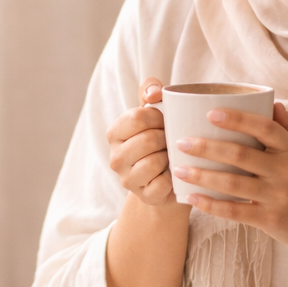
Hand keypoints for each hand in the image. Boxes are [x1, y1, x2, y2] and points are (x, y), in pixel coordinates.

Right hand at [106, 78, 182, 209]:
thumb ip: (150, 90)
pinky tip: (173, 174)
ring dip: (170, 158)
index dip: (158, 117)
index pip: (138, 117)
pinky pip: (163, 184)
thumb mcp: (154, 112)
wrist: (170, 178)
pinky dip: (173, 178)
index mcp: (114, 133)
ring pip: (154, 162)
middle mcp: (115, 158)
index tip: (164, 122)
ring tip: (171, 157)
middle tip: (171, 141)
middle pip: (148, 140)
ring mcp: (128, 180)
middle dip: (166, 138)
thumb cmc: (162, 139)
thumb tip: (154, 93)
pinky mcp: (144, 197)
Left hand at [173, 102, 287, 286]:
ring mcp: (277, 196)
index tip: (211, 112)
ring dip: (203, 175)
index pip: (264, 127)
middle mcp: (285, 171)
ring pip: (233, 183)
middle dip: (208, 147)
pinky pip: (235, 211)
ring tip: (179, 169)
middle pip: (241, 154)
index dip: (237, 119)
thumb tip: (273, 102)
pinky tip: (192, 198)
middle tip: (181, 141)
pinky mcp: (270, 219)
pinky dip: (212, 205)